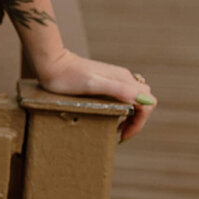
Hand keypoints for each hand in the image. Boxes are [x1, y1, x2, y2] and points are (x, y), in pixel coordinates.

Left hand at [35, 49, 155, 141]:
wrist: (51, 63)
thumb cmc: (68, 77)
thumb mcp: (93, 85)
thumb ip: (120, 90)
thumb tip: (144, 100)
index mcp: (124, 80)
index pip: (147, 103)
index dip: (139, 123)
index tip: (123, 135)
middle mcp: (123, 78)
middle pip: (144, 101)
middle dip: (137, 120)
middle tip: (120, 133)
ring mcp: (114, 78)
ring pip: (134, 98)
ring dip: (130, 115)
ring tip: (115, 127)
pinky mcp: (105, 80)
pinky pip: (122, 95)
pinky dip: (122, 108)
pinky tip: (109, 115)